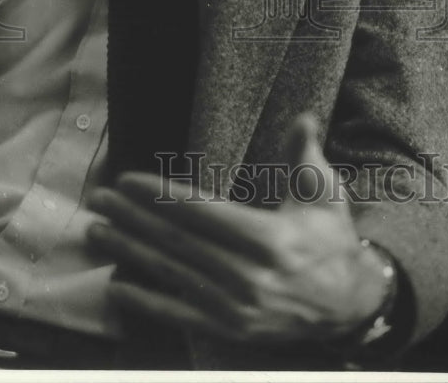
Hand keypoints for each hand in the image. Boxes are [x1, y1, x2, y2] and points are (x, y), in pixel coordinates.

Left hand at [87, 113, 388, 344]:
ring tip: (96, 231)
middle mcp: (248, 277)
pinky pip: (179, 315)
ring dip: (128, 252)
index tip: (127, 180)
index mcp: (270, 239)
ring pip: (171, 274)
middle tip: (97, 199)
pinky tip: (117, 287)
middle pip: (177, 242)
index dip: (159, 196)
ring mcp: (236, 308)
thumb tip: (303, 117)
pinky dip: (145, 302)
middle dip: (131, 218)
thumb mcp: (325, 194)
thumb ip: (305, 155)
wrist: (350, 305)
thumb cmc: (331, 240)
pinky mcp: (230, 330)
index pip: (201, 212)